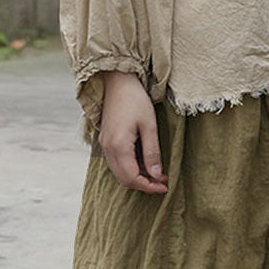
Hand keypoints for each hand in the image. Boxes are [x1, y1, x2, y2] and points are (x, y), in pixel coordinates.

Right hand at [98, 71, 168, 193]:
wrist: (118, 82)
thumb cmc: (135, 100)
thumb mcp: (149, 125)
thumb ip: (152, 152)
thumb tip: (156, 175)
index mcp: (118, 145)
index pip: (132, 178)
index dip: (149, 186)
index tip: (165, 186)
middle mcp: (107, 148)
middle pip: (124, 179)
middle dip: (144, 184)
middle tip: (163, 181)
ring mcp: (104, 145)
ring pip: (119, 173)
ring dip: (137, 177)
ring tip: (157, 173)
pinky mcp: (105, 140)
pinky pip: (116, 163)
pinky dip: (130, 168)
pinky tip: (144, 162)